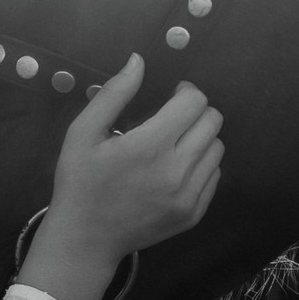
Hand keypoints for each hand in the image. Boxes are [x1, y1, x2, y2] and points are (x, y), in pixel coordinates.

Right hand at [15, 55, 222, 299]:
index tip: (172, 96)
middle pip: (212, 122)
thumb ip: (114, 94)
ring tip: (174, 144)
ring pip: (217, 148)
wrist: (85, 239)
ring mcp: (188, 196)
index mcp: (149, 145)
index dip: (186, 92)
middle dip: (196, 111)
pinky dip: (201, 165)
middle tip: (174, 117)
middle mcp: (176, 170)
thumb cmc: (80, 181)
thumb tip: (138, 60)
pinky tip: (175, 169)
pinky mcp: (193, 214)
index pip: (194, 102)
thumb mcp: (83, 133)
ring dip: (200, 138)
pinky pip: (214, 176)